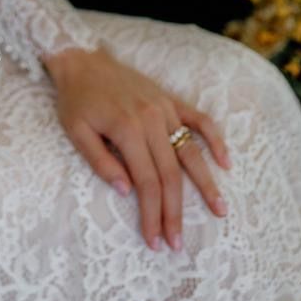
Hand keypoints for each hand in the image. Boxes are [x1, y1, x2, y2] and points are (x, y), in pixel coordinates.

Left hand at [44, 46, 231, 252]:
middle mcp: (152, 119)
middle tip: (178, 242)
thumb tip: (127, 191)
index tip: (155, 240)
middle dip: (175, 212)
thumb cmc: (75, 98)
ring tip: (219, 211)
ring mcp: (165, 108)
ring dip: (206, 184)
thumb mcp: (75, 131)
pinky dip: (215, 140)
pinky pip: (199, 120)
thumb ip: (100, 162)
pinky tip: (225, 162)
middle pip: (171, 175)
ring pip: (191, 152)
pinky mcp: (170, 99)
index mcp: (127, 129)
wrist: (80, 58)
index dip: (152, 214)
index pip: (146, 182)